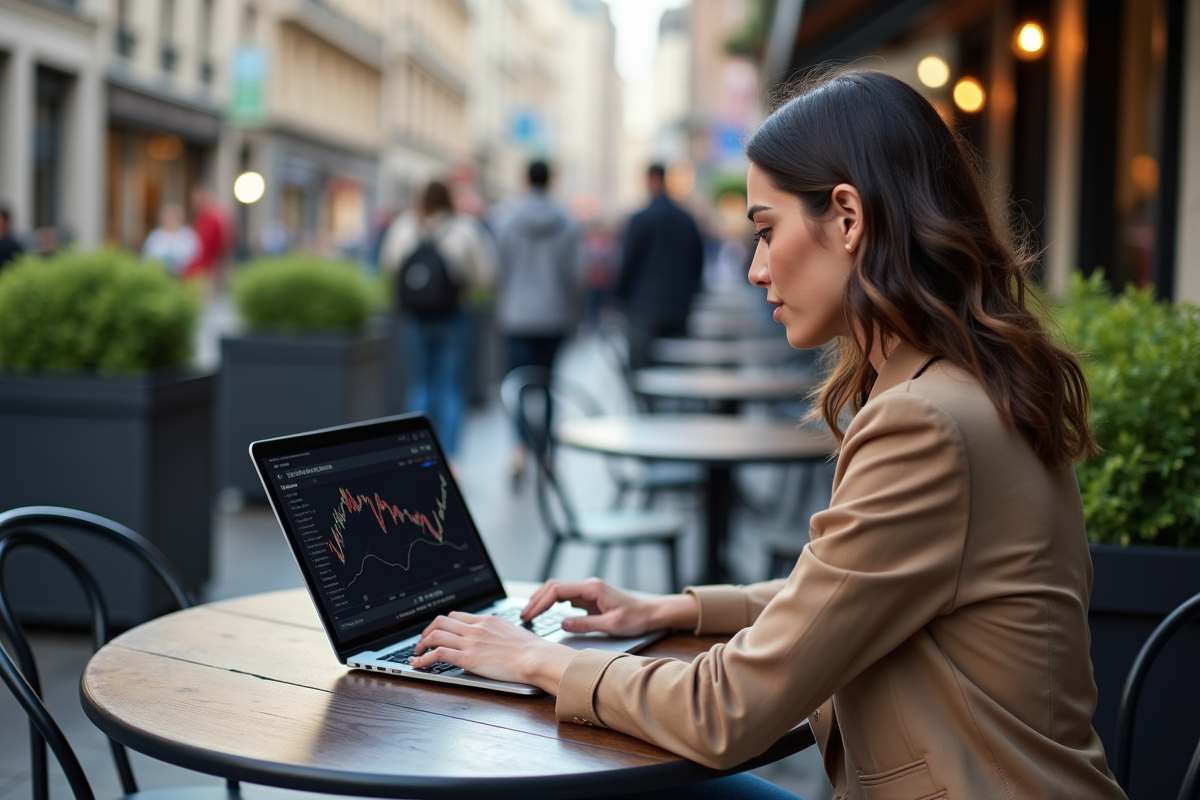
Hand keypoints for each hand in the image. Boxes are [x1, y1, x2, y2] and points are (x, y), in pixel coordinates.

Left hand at [410, 611, 575, 693]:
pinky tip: (418, 664)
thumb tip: (494, 639)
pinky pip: (438, 653)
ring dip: (421, 643)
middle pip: (441, 621)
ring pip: (436, 634)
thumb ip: (498, 632)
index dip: (442, 624)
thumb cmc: (532, 650)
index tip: (437, 633)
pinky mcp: (468, 657)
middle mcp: (476, 627)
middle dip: (427, 631)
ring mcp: (471, 641)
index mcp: (487, 620)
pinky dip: (423, 658)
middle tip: (422, 642)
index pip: (456, 616)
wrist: (536, 657)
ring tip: (417, 653)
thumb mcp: (513, 632)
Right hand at [521, 578, 698, 636]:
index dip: (540, 602)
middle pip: (553, 587)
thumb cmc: (635, 619)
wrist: (651, 613)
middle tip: (524, 617)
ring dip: (542, 601)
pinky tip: (544, 613)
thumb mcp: (611, 626)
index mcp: (592, 588)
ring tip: (529, 615)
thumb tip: (562, 623)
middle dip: (536, 600)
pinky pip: (565, 597)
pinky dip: (551, 603)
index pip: (557, 590)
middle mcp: (588, 586)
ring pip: (557, 590)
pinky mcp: (589, 598)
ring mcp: (587, 591)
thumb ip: (586, 624)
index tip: (529, 615)